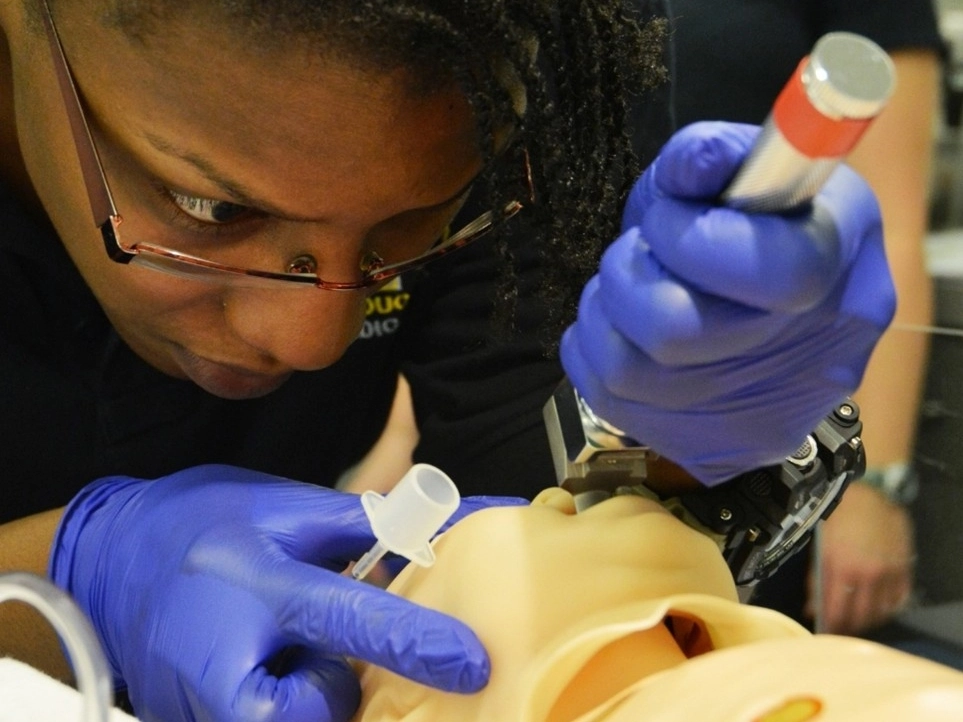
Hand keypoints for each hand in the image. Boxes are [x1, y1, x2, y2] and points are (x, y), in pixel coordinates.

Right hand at [49, 464, 523, 721]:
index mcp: (264, 584)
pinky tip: (267, 667)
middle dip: (347, 685)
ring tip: (289, 655)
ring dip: (311, 698)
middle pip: (325, 705)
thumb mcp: (280, 506)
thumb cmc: (201, 523)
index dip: (419, 643)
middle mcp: (231, 653)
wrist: (108, 562)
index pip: (354, 620)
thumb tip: (427, 538)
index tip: (474, 663)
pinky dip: (281, 703)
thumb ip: (356, 527)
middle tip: (331, 649)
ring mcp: (202, 700)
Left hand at [560, 121, 895, 484]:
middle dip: (628, 275)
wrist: (772, 312)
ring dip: (604, 313)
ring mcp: (763, 418)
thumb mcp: (744, 171)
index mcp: (842, 269)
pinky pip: (605, 398)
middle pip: (677, 332)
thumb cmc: (752, 227)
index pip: (771, 274)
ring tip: (628, 287)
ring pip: (627, 370)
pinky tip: (623, 329)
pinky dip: (593, 350)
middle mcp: (816, 359)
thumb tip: (694, 164)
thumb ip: (712, 157)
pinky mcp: (711, 450)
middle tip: (639, 253)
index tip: (665, 219)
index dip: (691, 241)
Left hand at [808, 483, 914, 634]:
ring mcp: (888, 573)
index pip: (835, 610)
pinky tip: (877, 607)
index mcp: (840, 567)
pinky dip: (888, 608)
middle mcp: (866, 574)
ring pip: (880, 612)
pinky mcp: (903, 569)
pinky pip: (898, 600)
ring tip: (856, 620)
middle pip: (859, 616)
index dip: (829, 626)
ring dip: (867, 620)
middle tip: (840, 629)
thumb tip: (811, 607)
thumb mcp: (819, 545)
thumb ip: (815, 578)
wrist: (872, 493)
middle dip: (847, 627)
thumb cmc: (840, 515)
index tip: (823, 633)